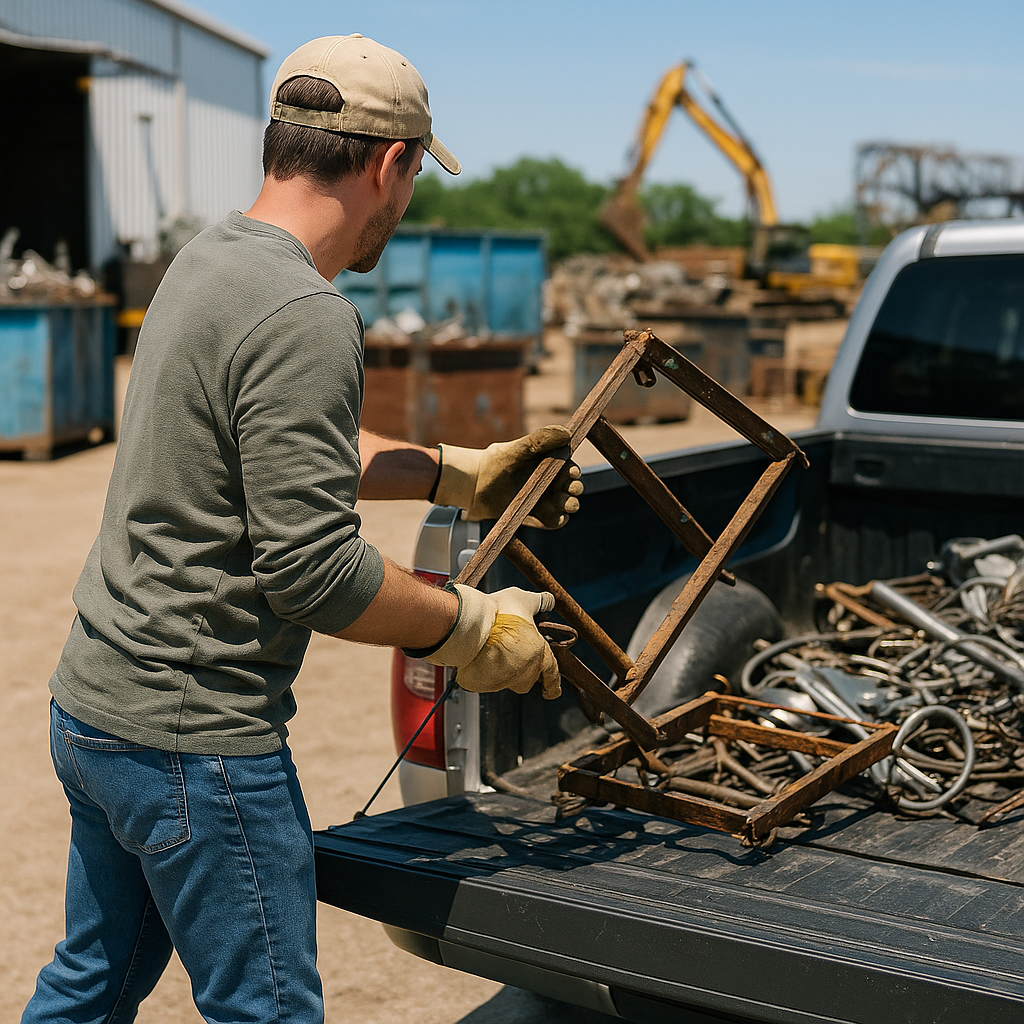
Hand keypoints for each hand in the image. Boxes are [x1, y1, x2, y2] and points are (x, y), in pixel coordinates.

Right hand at [419, 585, 561, 699]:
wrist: (468, 622)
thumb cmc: (497, 612)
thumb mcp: (524, 599)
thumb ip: (540, 602)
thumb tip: (549, 602)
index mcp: (538, 654)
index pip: (552, 674)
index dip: (553, 684)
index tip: (552, 691)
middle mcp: (524, 672)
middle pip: (527, 677)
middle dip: (522, 668)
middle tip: (512, 649)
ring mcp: (502, 680)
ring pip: (506, 679)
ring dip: (503, 668)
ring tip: (491, 646)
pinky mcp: (481, 683)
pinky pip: (484, 678)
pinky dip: (483, 669)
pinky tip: (478, 653)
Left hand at [434, 425, 582, 528]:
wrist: (476, 483)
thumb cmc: (497, 461)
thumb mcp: (520, 447)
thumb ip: (542, 438)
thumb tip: (568, 433)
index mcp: (551, 463)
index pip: (571, 468)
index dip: (573, 471)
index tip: (570, 472)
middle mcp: (550, 481)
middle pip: (573, 488)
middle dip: (575, 489)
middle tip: (570, 489)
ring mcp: (545, 499)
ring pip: (566, 505)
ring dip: (569, 505)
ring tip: (564, 504)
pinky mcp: (537, 515)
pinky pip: (554, 521)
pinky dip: (559, 520)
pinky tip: (557, 517)